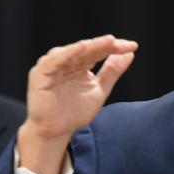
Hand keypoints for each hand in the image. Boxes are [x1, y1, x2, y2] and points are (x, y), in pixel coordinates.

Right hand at [18, 35, 137, 173]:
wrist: (56, 132)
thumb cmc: (75, 112)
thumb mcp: (100, 90)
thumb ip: (112, 72)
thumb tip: (129, 54)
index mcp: (80, 64)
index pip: (99, 51)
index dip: (115, 48)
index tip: (133, 46)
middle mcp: (67, 62)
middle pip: (87, 50)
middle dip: (104, 45)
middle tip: (120, 43)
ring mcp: (53, 66)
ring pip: (72, 52)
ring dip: (89, 46)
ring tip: (106, 41)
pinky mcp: (40, 73)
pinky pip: (54, 61)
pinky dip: (67, 53)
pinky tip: (81, 48)